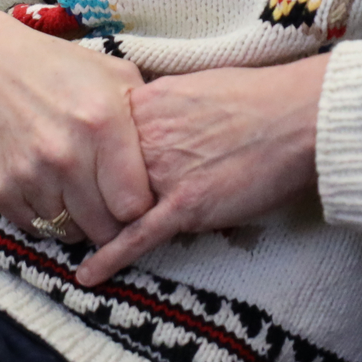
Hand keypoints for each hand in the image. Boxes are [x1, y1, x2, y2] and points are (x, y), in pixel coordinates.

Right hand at [0, 9, 153, 248]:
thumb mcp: (112, 74)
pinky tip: (47, 190)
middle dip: (111, 222)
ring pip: (69, 232)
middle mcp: (66, 154)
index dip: (140, 208)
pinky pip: (34, 227)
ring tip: (76, 193)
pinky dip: (44, 217)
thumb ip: (147, 114)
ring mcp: (29, 175)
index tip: (136, 199)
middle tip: (108, 204)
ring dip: (77, 220)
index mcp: (103, 123)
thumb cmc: (55, 67)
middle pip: (104, 228)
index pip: (136, 206)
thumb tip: (177, 151)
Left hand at [76, 53, 328, 286]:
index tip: (68, 166)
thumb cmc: (258, 97)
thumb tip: (144, 117)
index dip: (83, 157)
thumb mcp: (194, 85)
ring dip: (91, 225)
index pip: (92, 135)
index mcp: (144, 104)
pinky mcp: (185, 206)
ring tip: (67, 239)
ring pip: (111, 206)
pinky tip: (87, 275)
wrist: (299, 116)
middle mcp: (145, 138)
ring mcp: (163, 174)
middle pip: (94, 173)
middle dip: (80, 193)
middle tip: (63, 208)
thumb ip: (159, 106)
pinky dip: (110, 258)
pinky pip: (137, 238)